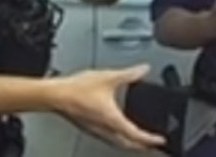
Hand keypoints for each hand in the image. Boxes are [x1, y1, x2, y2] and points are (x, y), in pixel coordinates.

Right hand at [46, 65, 166, 150]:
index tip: (161, 140)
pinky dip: (118, 138)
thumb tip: (143, 70)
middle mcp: (105, 130)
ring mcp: (96, 131)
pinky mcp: (89, 129)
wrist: (55, 96)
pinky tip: (117, 131)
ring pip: (118, 144)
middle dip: (142, 146)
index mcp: (113, 120)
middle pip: (128, 145)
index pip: (137, 136)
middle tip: (152, 145)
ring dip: (130, 144)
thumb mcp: (108, 77)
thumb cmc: (76, 90)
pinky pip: (108, 139)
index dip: (151, 139)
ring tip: (137, 141)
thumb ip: (128, 74)